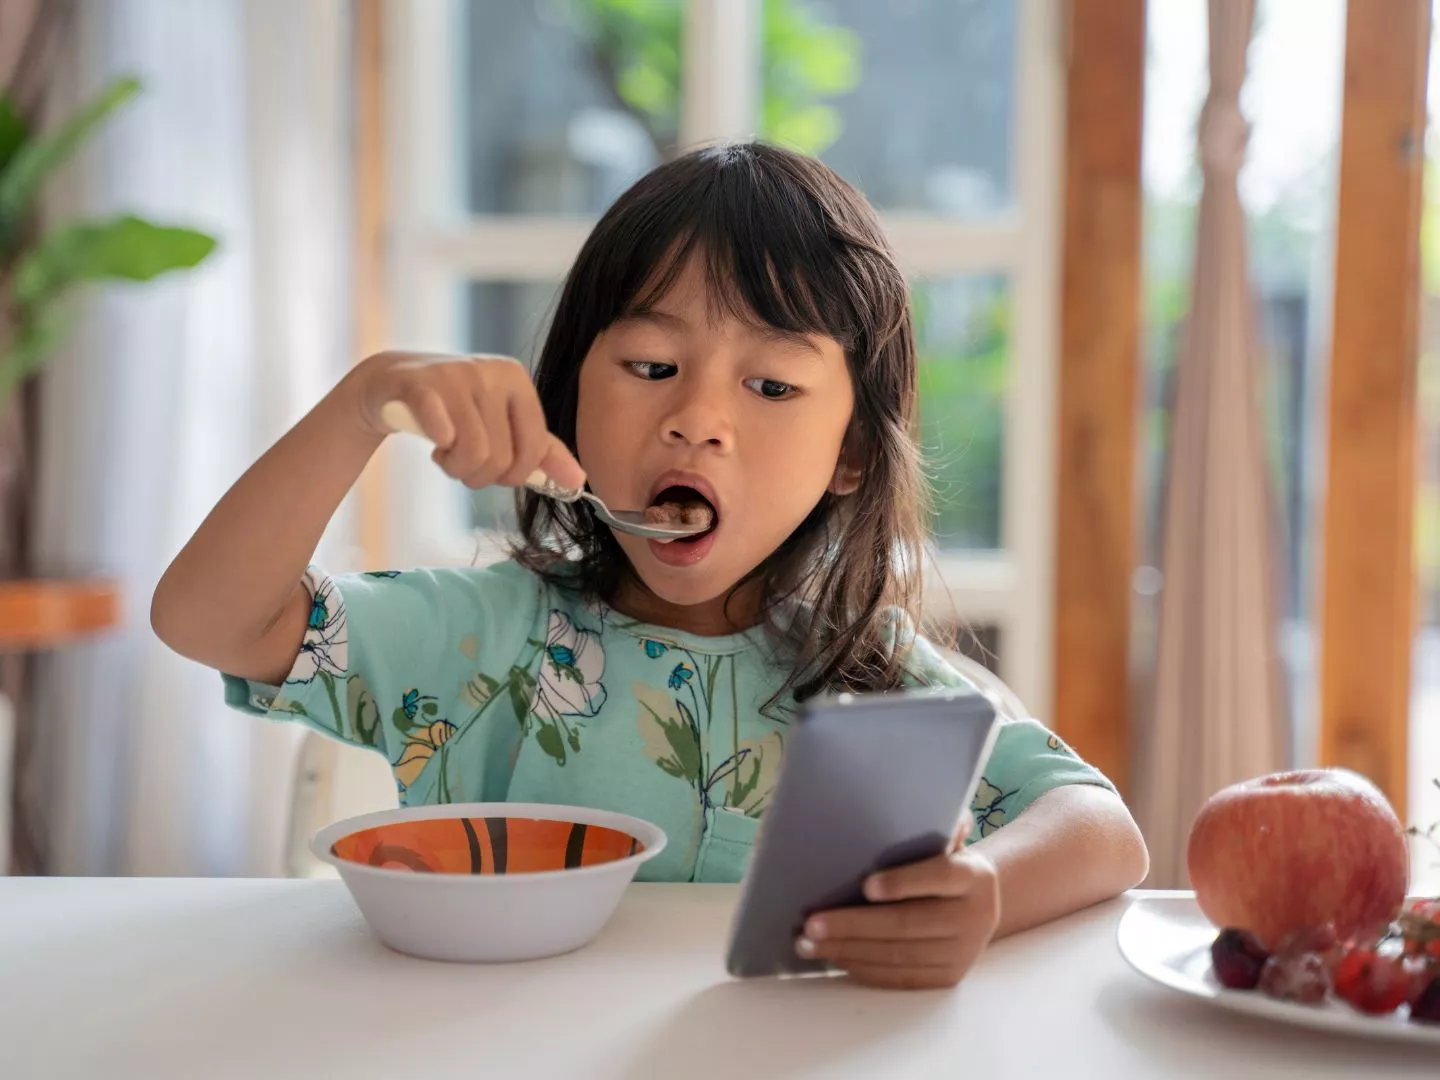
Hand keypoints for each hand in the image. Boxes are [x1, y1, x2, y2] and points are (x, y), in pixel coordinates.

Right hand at [353, 351, 584, 490]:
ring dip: (454, 468)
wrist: (392, 381)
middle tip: (460, 462)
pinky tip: (432, 441)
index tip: (493, 470)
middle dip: (478, 475)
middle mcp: (490, 373)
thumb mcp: (502, 423)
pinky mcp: (421, 385)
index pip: (533, 448)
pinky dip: (438, 448)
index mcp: (517, 380)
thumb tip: (578, 480)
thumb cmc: (455, 408)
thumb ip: (541, 452)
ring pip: (471, 453)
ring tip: (445, 453)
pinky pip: (441, 431)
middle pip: (499, 457)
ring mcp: (455, 376)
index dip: (513, 474)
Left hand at [796, 814, 999, 989]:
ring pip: (898, 956)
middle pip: (908, 924)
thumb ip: (929, 823)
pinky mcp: (947, 977)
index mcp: (975, 876)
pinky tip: (834, 957)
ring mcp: (963, 953)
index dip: (902, 883)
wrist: (981, 902)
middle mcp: (976, 917)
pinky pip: (900, 978)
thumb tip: (894, 802)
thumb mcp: (947, 838)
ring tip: (808, 944)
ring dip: (848, 950)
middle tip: (811, 923)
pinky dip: (863, 968)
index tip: (865, 886)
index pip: (939, 877)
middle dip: (854, 925)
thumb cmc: (946, 860)